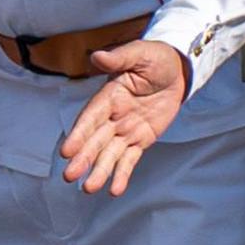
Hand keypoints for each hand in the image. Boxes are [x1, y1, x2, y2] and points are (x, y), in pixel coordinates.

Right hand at [57, 40, 191, 195]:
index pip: (90, 118)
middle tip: (70, 176)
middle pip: (95, 141)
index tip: (67, 151)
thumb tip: (97, 56)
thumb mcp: (139, 54)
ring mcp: (125, 130)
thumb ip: (118, 59)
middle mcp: (112, 116)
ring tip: (89, 189)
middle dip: (83, 159)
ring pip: (109, 154)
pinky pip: (129, 160)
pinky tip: (114, 190)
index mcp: (108, 96)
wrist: (178, 70)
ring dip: (99, 171)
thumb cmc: (155, 59)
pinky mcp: (140, 140)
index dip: (78, 134)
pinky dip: (122, 175)